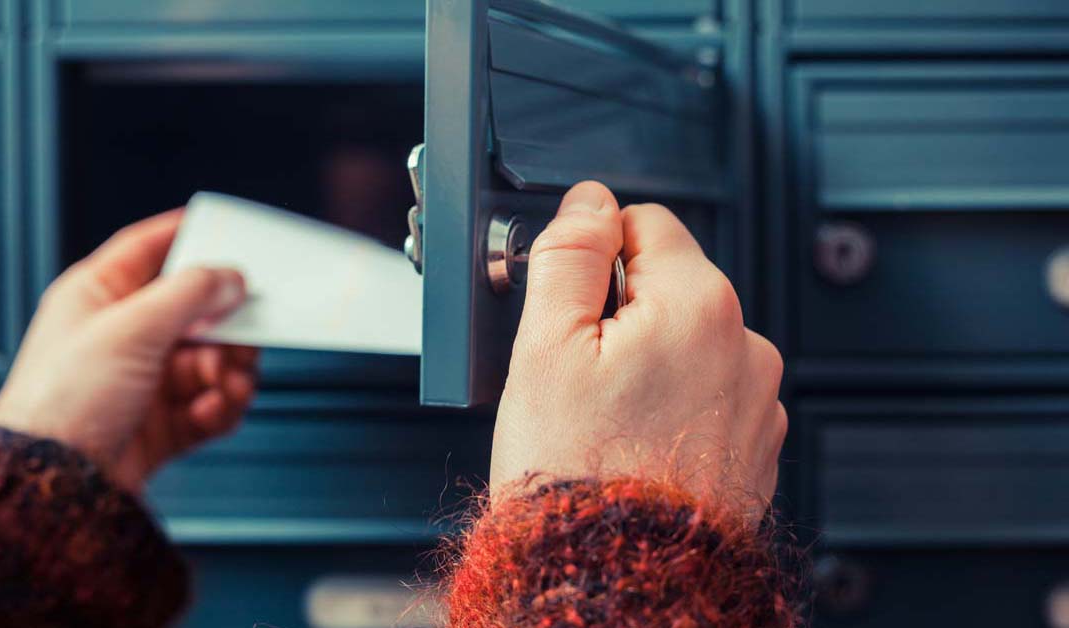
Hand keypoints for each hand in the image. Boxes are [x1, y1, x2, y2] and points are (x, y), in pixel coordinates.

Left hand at [0, 210, 259, 492]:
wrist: (55, 484)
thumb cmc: (61, 403)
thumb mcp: (131, 329)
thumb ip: (189, 294)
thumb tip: (229, 277)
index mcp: (98, 298)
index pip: (148, 250)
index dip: (186, 235)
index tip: (226, 230)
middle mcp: (122, 336)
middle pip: (194, 312)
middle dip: (226, 326)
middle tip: (246, 332)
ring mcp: (143, 382)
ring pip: (210, 361)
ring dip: (230, 370)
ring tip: (230, 381)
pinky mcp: (161, 424)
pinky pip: (210, 405)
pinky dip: (221, 407)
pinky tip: (214, 409)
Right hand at [491, 182, 785, 516]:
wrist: (617, 576)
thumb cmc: (577, 473)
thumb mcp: (545, 347)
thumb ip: (570, 254)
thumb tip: (589, 202)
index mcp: (699, 304)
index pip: (645, 222)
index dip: (594, 256)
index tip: (571, 306)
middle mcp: (747, 345)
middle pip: (669, 284)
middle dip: (620, 313)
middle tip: (579, 374)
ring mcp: (757, 400)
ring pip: (688, 341)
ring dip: (649, 360)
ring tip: (608, 416)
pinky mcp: (755, 444)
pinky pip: (709, 394)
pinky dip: (674, 405)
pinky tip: (636, 440)